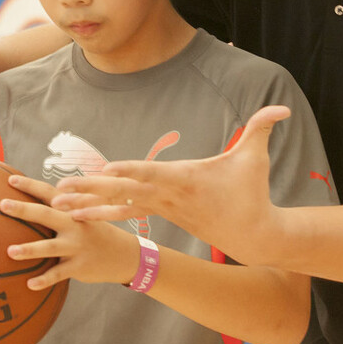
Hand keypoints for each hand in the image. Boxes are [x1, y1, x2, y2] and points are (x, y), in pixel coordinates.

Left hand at [0, 175, 139, 289]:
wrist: (125, 255)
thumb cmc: (98, 234)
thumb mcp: (87, 216)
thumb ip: (64, 209)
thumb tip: (34, 202)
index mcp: (74, 210)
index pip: (50, 194)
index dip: (30, 185)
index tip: (10, 179)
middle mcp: (75, 225)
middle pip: (46, 215)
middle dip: (24, 209)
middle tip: (3, 205)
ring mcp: (77, 246)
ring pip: (50, 247)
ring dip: (29, 249)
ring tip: (10, 251)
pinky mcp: (79, 266)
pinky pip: (58, 274)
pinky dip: (44, 280)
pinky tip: (29, 284)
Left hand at [53, 105, 291, 266]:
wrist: (252, 235)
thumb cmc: (253, 194)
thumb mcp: (257, 158)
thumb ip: (262, 127)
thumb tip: (283, 107)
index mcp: (185, 179)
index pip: (152, 172)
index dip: (129, 169)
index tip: (106, 168)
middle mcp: (168, 195)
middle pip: (124, 190)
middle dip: (92, 189)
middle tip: (60, 190)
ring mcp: (163, 206)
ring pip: (119, 204)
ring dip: (88, 204)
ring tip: (59, 205)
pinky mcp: (161, 213)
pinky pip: (126, 212)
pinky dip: (102, 211)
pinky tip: (80, 212)